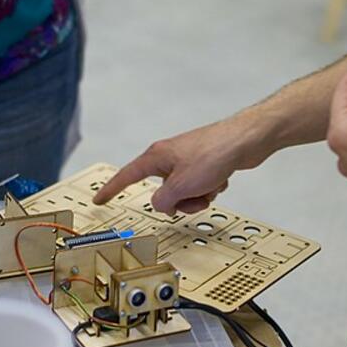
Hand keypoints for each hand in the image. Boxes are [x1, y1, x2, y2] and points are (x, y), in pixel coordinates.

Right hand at [93, 117, 263, 214]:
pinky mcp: (205, 165)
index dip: (111, 189)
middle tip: (192, 195)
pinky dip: (210, 188)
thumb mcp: (181, 185)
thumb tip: (161, 206)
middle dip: (179, 201)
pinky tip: (221, 178)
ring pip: (184, 193)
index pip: (126, 175)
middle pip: (163, 192)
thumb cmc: (214, 152)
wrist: (246, 141)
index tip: (100, 199)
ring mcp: (188, 161)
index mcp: (156, 157)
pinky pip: (200, 188)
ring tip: (210, 185)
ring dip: (198, 196)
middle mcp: (170, 157)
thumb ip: (163, 201)